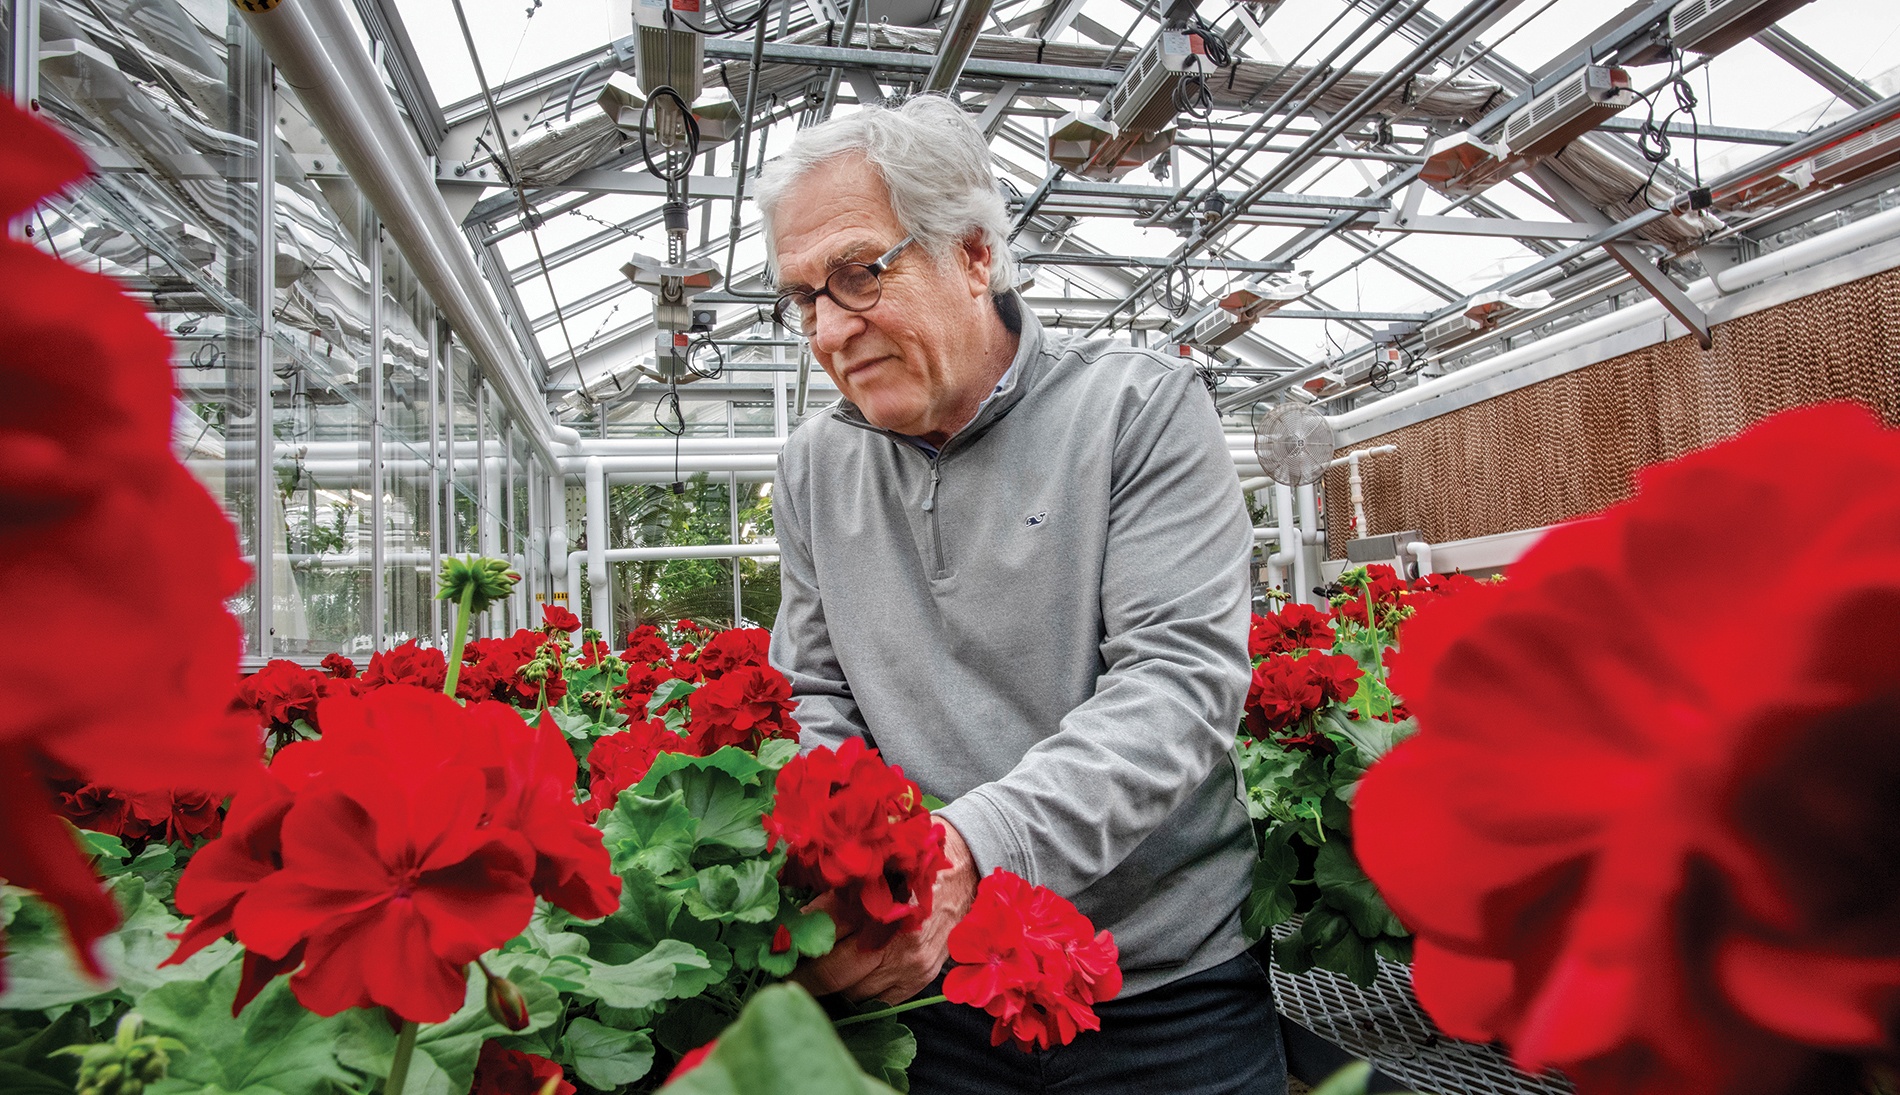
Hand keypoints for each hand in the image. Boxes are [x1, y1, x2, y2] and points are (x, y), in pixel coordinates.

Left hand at [790, 819, 977, 1004]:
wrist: (967, 864)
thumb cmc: (912, 851)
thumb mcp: (871, 849)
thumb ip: (829, 871)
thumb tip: (779, 883)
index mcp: (876, 898)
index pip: (819, 928)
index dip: (792, 939)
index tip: (772, 944)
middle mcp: (893, 937)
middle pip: (831, 971)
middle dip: (802, 973)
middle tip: (780, 971)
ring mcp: (909, 962)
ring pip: (852, 991)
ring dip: (831, 984)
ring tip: (811, 973)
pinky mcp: (921, 977)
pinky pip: (878, 1001)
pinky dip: (859, 992)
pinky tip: (849, 977)